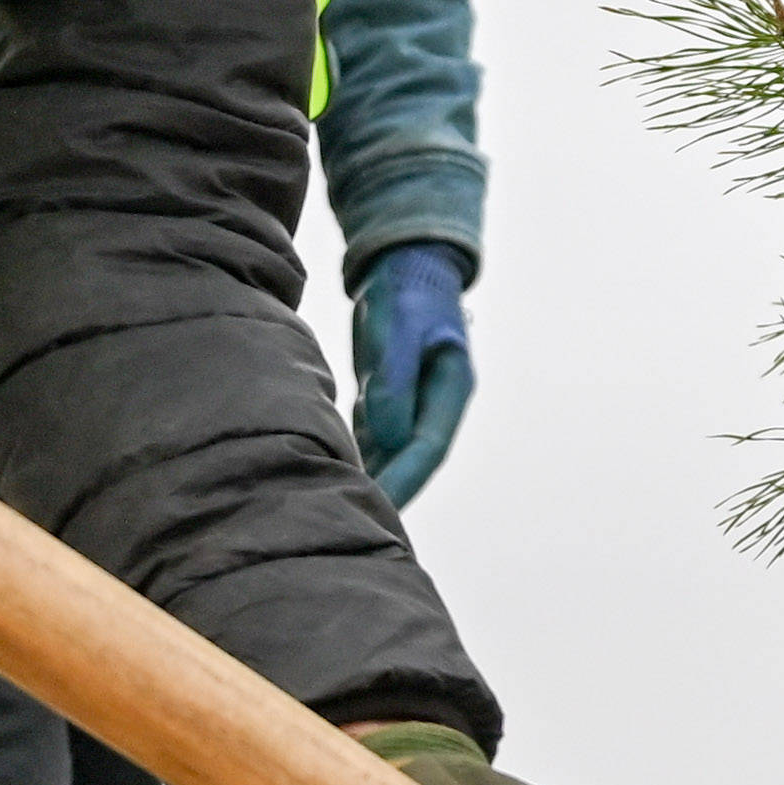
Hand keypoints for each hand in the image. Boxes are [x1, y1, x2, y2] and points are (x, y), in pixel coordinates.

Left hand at [350, 242, 475, 503]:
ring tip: (338, 506)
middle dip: (387, 490)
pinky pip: (373, 432)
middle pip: (410, 457)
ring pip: (391, 448)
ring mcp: (414, 398)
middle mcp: (435, 401)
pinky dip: (357, 451)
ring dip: (371, 474)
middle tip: (352, 523)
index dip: (404, 482)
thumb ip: (395, 381)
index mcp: (451, 388)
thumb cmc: (408, 291)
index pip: (426, 449)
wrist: (406, 261)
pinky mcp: (389, 392)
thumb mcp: (401, 329)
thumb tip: (387, 435)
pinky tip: (332, 468)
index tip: (380, 510)